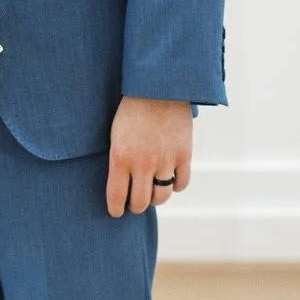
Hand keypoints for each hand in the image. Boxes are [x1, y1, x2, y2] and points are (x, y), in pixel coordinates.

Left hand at [106, 96, 192, 217]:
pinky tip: (169, 180)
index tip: (116, 212)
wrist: (158, 87)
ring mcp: (165, 161)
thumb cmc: (131, 108)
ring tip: (151, 192)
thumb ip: (119, 159)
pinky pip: (181, 184)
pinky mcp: (184, 156)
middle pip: (140, 202)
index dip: (116, 209)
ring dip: (155, 198)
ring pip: (161, 197)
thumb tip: (120, 183)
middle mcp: (142, 164)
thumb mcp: (115, 133)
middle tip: (133, 202)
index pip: (116, 197)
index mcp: (120, 157)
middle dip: (135, 205)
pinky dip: (175, 186)